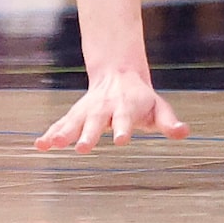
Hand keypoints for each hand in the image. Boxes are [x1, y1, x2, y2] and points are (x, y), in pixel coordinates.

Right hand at [37, 70, 187, 152]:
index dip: (123, 129)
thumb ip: (168, 122)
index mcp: (126, 107)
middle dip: (89, 134)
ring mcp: (88, 110)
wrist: (118, 73)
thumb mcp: (158, 107)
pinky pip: (61, 124)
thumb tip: (184, 132)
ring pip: (75, 121)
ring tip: (53, 144)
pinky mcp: (75, 115)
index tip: (121, 140)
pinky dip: (50, 133)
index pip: (125, 118)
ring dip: (63, 132)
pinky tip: (39, 145)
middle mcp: (104, 108)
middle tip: (81, 148)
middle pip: (96, 121)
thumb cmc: (141, 98)